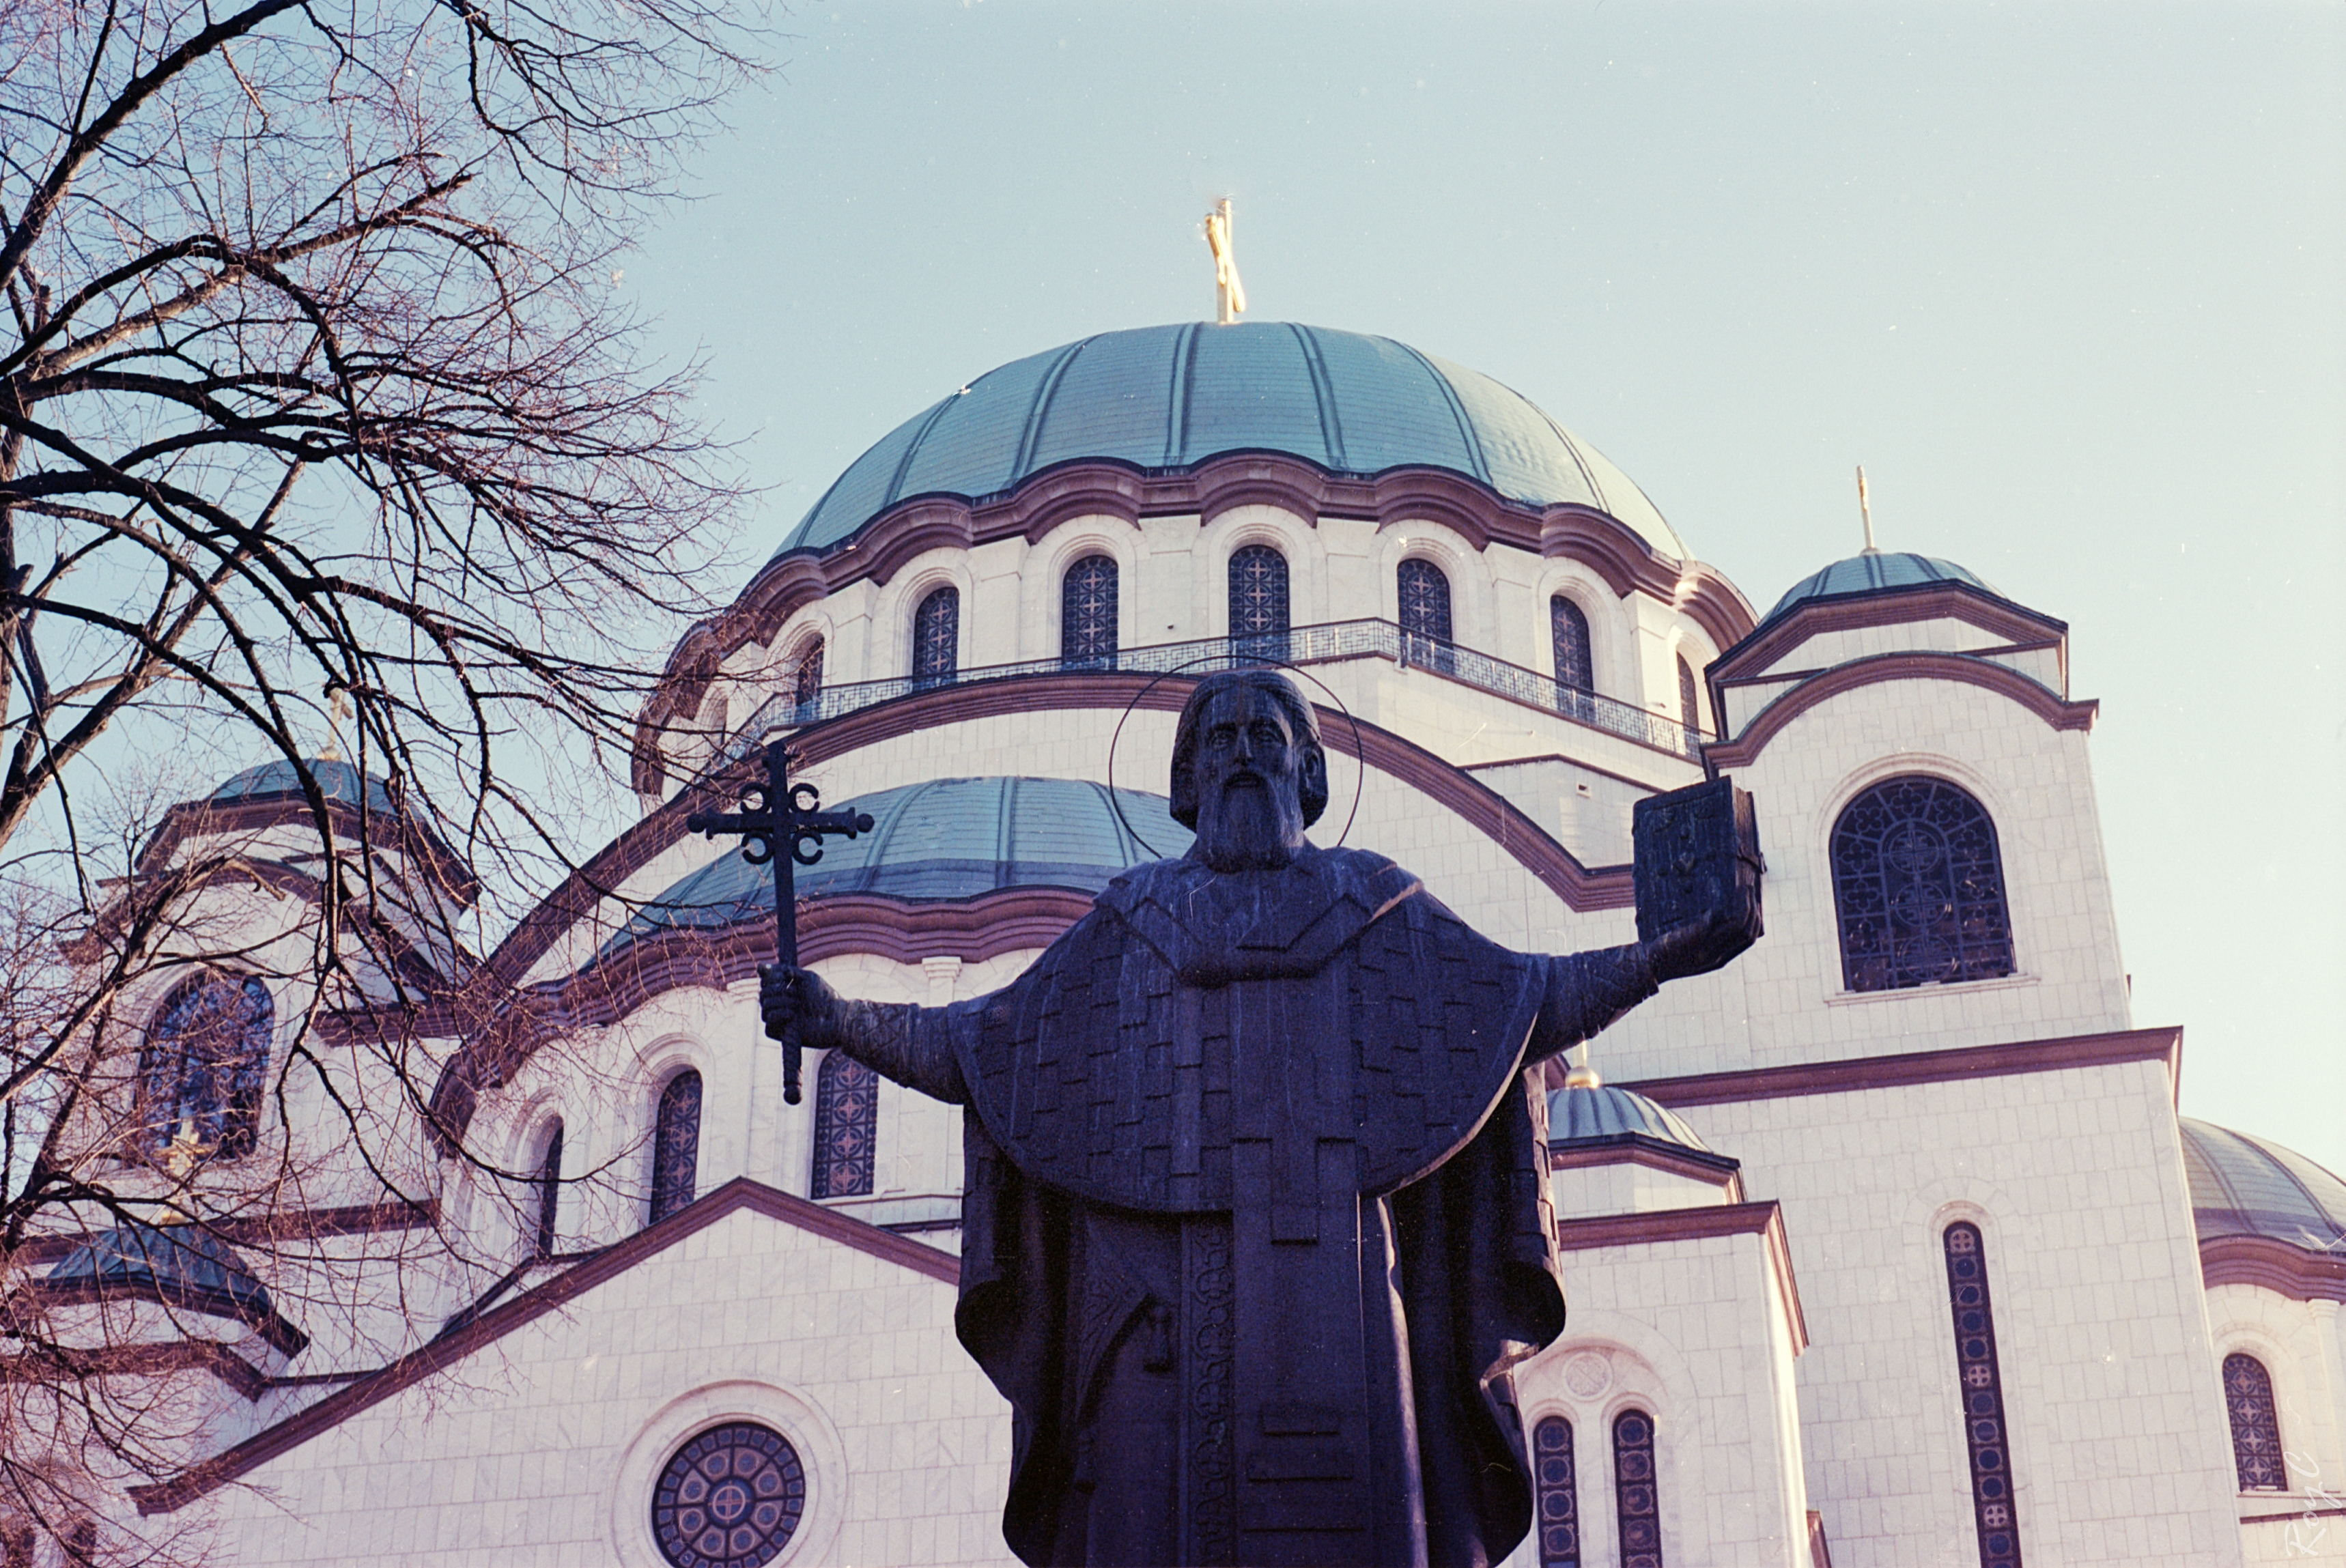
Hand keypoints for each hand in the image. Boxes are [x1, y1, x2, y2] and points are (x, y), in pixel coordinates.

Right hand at [757, 963, 842, 1048]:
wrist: (836, 1018)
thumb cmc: (825, 997)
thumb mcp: (809, 978)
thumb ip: (788, 971)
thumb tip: (763, 966)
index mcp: (786, 990)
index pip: (765, 982)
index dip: (769, 977)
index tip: (782, 976)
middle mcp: (781, 1003)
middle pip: (763, 994)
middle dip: (777, 990)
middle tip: (795, 992)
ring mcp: (780, 1019)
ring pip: (765, 1007)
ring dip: (781, 1002)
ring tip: (797, 1005)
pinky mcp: (781, 1033)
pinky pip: (768, 1024)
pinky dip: (779, 1016)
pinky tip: (792, 1016)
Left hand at [1644, 880, 1762, 982]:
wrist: (1649, 965)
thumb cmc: (1669, 955)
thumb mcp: (1693, 951)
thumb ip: (1708, 938)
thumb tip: (1717, 916)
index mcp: (1720, 959)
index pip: (1748, 940)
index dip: (1755, 921)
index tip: (1756, 905)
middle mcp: (1717, 955)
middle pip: (1746, 931)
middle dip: (1752, 909)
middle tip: (1749, 890)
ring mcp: (1707, 946)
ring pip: (1736, 925)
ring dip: (1742, 904)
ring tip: (1741, 888)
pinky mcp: (1694, 936)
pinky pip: (1715, 918)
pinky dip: (1721, 902)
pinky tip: (1719, 888)